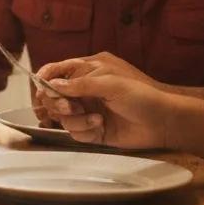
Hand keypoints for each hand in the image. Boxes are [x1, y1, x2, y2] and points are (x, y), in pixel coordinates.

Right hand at [34, 52, 161, 125]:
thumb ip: (79, 84)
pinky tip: (100, 126)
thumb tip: (53, 84)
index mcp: (86, 72)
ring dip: (75, 119)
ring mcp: (86, 110)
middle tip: (70, 108)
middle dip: (58, 104)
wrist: (163, 122)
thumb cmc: (141, 95)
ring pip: (62, 117)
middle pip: (53, 97)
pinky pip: (74, 133)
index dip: (44, 80)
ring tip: (95, 119)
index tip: (40, 91)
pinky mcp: (92, 130)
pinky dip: (84, 130)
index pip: (56, 72)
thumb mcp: (110, 83)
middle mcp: (83, 91)